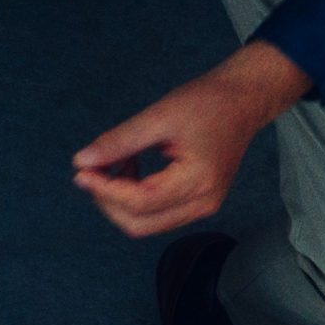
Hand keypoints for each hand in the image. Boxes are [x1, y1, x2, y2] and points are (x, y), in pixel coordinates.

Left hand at [71, 49, 300, 238]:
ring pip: (145, 223)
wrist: (242, 101)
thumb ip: (120, 141)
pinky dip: (135, 196)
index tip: (81, 171)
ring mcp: (203, 207)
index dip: (104, 190)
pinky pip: (156, 213)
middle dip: (108, 200)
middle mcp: (203, 203)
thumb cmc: (207, 102)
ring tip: (119, 160)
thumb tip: (82, 161)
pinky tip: (132, 166)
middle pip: (139, 223)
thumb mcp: (159, 116)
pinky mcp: (198, 203)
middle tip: (93, 168)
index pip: (139, 202)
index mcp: (198, 181)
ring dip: (120, 199)